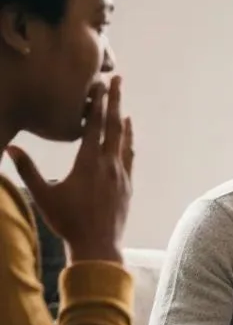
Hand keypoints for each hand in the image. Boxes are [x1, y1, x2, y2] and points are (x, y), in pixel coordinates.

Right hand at [6, 76, 132, 263]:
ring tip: (122, 104)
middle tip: (117, 79)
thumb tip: (11, 148)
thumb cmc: (68, 221)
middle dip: (115, 100)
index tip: (98, 85)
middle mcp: (109, 165)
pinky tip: (128, 136)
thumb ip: (28, 170)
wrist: (98, 245)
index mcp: (88, 163)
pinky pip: (129, 157)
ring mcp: (121, 175)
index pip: (94, 126)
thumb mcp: (44, 195)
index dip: (96, 104)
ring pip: (124, 140)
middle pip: (113, 126)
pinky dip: (128, 142)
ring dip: (123, 120)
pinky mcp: (128, 185)